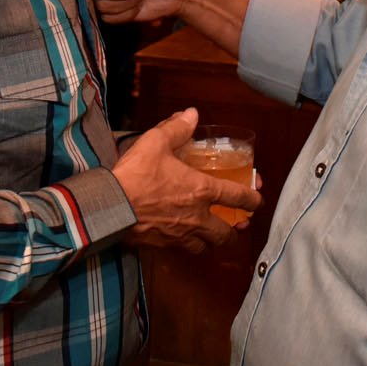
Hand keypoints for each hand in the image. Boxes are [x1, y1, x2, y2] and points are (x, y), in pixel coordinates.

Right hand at [111, 108, 260, 252]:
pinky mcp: (162, 246)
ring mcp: (180, 235)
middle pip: (226, 234)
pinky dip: (187, 246)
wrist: (109, 207)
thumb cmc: (135, 175)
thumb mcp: (156, 142)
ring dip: (212, 241)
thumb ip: (177, 128)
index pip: (239, 197)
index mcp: (202, 190)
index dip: (253, 200)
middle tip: (236, 224)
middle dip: (235, 231)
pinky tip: (182, 238)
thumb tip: (191, 114)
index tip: (257, 200)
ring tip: (212, 235)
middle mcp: (196, 217)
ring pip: (206, 246)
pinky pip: (182, 251)